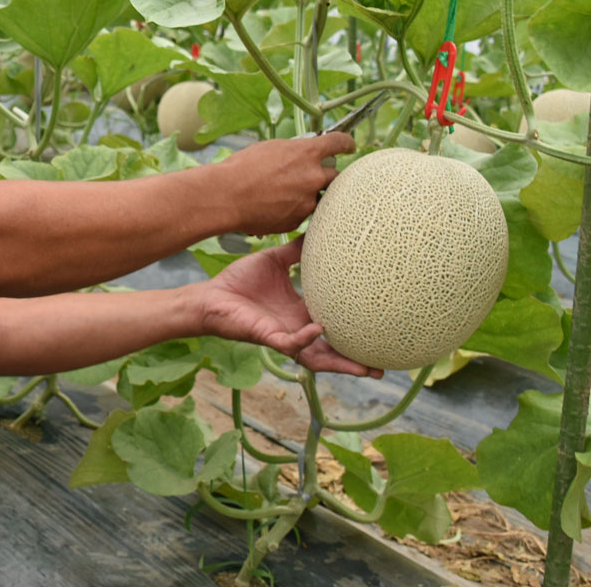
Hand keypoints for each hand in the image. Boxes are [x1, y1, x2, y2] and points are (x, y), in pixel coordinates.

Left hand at [197, 237, 381, 378]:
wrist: (211, 295)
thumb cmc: (240, 281)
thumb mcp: (274, 261)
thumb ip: (295, 250)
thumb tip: (316, 228)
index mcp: (302, 312)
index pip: (335, 324)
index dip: (355, 329)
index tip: (381, 328)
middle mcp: (298, 328)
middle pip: (334, 350)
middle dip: (358, 361)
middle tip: (385, 366)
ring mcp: (285, 335)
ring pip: (318, 357)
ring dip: (341, 363)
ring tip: (366, 368)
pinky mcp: (268, 337)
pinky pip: (291, 343)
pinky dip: (305, 338)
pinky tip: (318, 329)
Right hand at [215, 133, 354, 235]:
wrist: (226, 196)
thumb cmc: (241, 168)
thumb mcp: (270, 148)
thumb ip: (293, 151)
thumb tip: (302, 153)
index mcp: (307, 153)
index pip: (338, 143)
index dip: (346, 143)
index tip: (349, 146)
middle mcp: (314, 177)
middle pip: (337, 176)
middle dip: (329, 176)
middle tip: (316, 176)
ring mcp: (307, 201)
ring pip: (319, 198)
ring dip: (309, 195)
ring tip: (286, 194)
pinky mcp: (297, 220)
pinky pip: (302, 213)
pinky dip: (292, 210)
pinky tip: (272, 206)